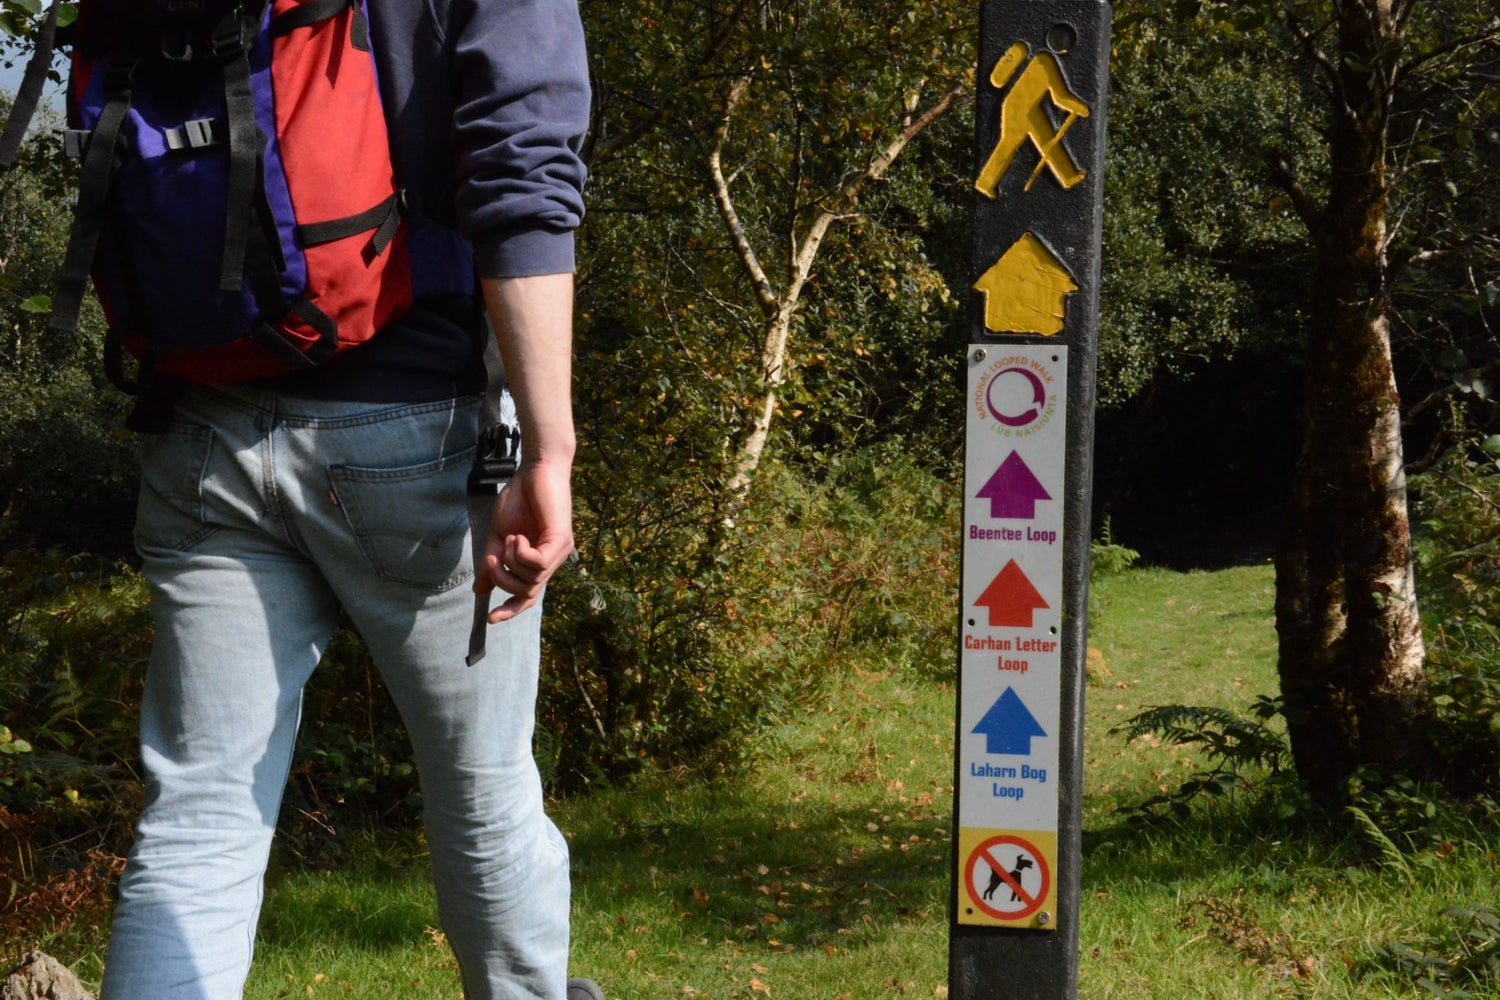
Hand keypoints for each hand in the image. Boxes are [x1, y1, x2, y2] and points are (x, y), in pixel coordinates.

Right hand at [473, 459, 573, 622]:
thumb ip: (492, 563)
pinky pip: (538, 563)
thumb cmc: (519, 500)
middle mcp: (552, 561)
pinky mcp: (562, 540)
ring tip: (508, 539)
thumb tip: (480, 591)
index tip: (490, 619)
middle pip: (526, 592)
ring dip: (511, 563)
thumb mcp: (498, 536)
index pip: (528, 597)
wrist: (534, 470)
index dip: (510, 611)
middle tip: (491, 559)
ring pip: (531, 580)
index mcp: (538, 561)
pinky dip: (521, 554)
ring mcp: (559, 552)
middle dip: (502, 580)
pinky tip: (517, 538)